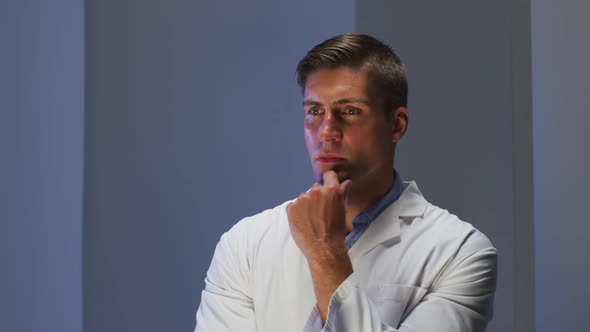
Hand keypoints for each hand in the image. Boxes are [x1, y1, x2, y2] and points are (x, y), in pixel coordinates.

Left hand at [287, 170, 352, 321]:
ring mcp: (302, 200)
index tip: (327, 188)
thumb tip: (346, 182)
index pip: (328, 175)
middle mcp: (316, 192)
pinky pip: (293, 206)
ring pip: (303, 197)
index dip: (329, 181)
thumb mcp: (343, 211)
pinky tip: (303, 222)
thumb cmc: (336, 231)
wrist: (324, 249)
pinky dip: (296, 212)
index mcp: (331, 191)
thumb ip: (343, 194)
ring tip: (311, 219)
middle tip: (320, 212)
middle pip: (315, 188)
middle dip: (317, 197)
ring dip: (306, 205)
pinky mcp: (291, 208)